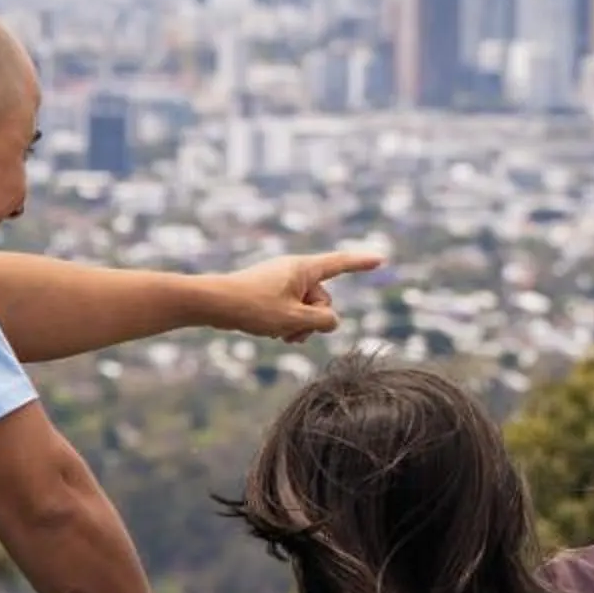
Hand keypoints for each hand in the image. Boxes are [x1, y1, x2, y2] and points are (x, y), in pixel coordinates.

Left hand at [210, 249, 385, 342]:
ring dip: (298, 325)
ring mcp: (282, 281)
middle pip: (322, 300)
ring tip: (278, 333)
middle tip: (290, 330)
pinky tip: (271, 331)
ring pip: (306, 309)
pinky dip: (286, 323)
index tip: (381, 260)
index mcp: (304, 269)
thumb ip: (323, 321)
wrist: (213, 303)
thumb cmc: (252, 307)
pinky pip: (291, 310)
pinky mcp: (271, 292)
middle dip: (312, 320)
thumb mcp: (294, 319)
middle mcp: (295, 271)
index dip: (361, 263)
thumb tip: (331, 322)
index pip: (340, 264)